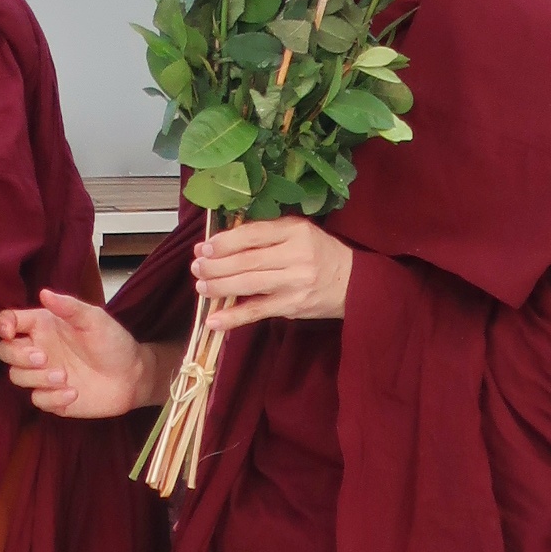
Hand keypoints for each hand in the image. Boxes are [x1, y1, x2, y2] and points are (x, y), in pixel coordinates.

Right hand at [0, 288, 165, 419]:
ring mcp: (43, 375)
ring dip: (36, 378)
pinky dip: (51, 398)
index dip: (2, 325)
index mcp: (44, 326)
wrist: (133, 376)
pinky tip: (73, 393)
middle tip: (44, 357)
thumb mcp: (95, 318)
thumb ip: (69, 306)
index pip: (9, 322)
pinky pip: (37, 400)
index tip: (10, 332)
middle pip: (6, 352)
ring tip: (63, 376)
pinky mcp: (52, 398)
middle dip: (19, 355)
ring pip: (17, 377)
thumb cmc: (113, 341)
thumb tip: (43, 293)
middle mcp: (39, 349)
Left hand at [192, 219, 352, 329]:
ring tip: (201, 286)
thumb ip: (267, 234)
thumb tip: (223, 242)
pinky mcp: (293, 306)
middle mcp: (295, 256)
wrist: (353, 284)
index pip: (253, 235)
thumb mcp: (298, 232)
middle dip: (216, 264)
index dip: (225, 242)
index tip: (205, 247)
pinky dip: (233, 317)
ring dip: (220, 287)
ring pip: (249, 285)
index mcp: (295, 231)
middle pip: (247, 260)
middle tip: (196, 266)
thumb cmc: (319, 253)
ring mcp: (294, 283)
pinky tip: (213, 320)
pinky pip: (257, 311)